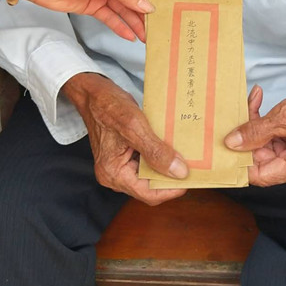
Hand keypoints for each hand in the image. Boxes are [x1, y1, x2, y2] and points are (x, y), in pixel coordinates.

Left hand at [19, 0, 151, 41]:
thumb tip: (148, 7)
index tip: (164, 10)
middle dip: (143, 12)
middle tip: (157, 27)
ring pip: (122, 8)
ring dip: (133, 22)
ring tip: (146, 37)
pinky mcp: (92, 5)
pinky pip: (110, 16)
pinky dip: (119, 26)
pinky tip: (130, 36)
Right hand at [63, 73, 187, 204]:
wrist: (94, 92)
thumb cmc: (108, 106)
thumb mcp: (134, 126)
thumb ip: (156, 151)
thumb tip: (179, 172)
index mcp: (113, 173)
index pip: (148, 193)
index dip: (171, 188)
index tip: (192, 178)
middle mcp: (114, 175)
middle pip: (150, 186)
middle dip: (170, 177)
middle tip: (192, 165)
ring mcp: (119, 166)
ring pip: (149, 174)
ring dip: (166, 165)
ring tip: (184, 155)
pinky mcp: (124, 156)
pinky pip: (145, 162)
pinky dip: (159, 155)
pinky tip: (171, 146)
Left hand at [227, 61, 285, 187]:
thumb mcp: (283, 117)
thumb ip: (255, 132)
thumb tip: (231, 144)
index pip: (260, 175)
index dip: (240, 162)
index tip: (222, 149)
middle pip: (259, 161)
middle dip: (246, 138)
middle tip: (236, 115)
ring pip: (261, 148)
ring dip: (252, 127)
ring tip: (251, 102)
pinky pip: (268, 142)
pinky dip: (260, 125)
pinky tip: (256, 102)